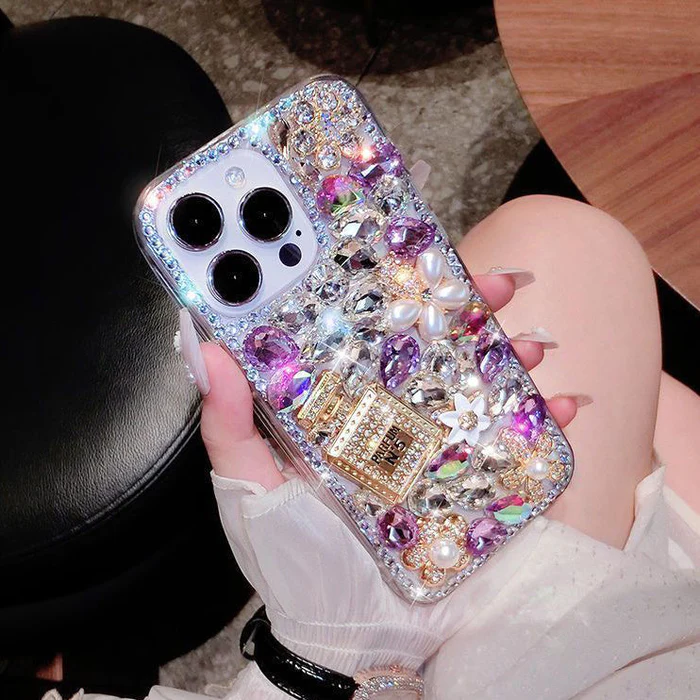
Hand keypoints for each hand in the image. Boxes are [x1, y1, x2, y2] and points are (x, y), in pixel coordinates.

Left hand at [181, 269, 583, 689]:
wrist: (354, 634)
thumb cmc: (295, 563)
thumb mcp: (251, 491)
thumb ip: (228, 426)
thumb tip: (205, 347)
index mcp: (336, 407)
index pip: (363, 333)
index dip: (386, 290)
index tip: (410, 251)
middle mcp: (387, 417)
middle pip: (431, 347)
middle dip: (467, 310)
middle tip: (495, 284)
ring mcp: (433, 447)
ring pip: (477, 383)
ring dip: (511, 356)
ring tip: (531, 344)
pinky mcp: (470, 482)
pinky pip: (512, 444)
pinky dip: (542, 423)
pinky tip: (563, 407)